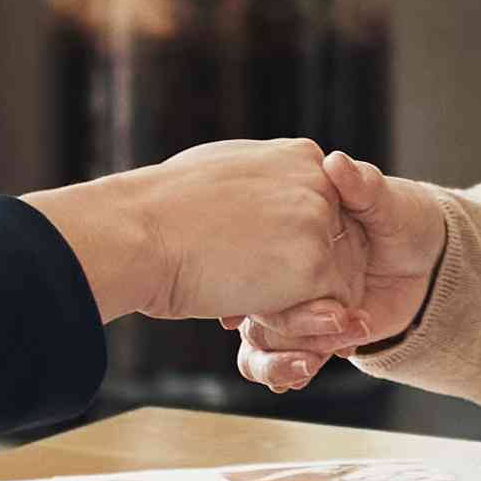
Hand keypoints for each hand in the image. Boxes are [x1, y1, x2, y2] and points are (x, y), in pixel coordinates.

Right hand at [27, 140, 357, 328]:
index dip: (299, 250)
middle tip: (256, 289)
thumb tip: (265, 206)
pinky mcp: (314, 266)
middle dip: (308, 281)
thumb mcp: (222, 174)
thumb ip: (261, 185)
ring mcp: (319, 223)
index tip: (261, 264)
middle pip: (341, 249)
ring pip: (337, 284)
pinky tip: (242, 305)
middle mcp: (318, 183)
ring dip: (296, 304)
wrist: (139, 232)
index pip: (326, 214)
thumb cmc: (161, 209)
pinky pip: (323, 313)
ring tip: (241, 294)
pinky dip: (287, 323)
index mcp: (299, 157)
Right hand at [230, 154, 441, 392]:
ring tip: (307, 364)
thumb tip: (336, 163)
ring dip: (278, 356)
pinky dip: (290, 370)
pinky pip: (288, 357)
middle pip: (254, 304)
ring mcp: (299, 302)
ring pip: (261, 339)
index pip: (254, 251)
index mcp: (292, 229)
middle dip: (276, 323)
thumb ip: (362, 187)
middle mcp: (286, 268)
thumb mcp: (387, 201)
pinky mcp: (318, 330)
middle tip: (320, 326)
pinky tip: (304, 372)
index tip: (243, 297)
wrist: (432, 260)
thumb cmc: (405, 218)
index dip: (244, 271)